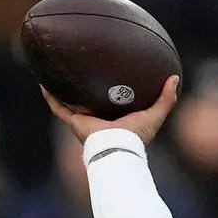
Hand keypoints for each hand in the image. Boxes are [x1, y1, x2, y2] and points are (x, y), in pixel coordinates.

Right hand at [45, 75, 178, 144]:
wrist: (118, 148)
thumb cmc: (137, 135)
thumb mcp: (155, 114)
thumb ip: (166, 99)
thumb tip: (174, 78)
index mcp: (116, 119)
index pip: (111, 103)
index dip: (109, 91)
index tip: (107, 75)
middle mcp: (99, 120)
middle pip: (88, 102)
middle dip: (84, 89)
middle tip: (80, 69)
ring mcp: (84, 121)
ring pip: (70, 103)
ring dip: (62, 91)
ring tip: (56, 73)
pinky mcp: (74, 123)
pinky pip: (58, 107)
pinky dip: (50, 97)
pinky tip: (43, 83)